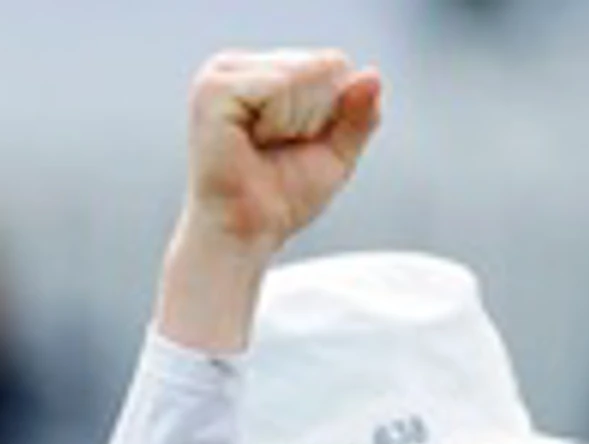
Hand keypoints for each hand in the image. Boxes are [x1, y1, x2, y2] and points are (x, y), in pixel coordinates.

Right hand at [182, 49, 384, 254]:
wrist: (245, 233)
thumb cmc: (281, 197)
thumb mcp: (335, 153)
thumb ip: (358, 115)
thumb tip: (373, 75)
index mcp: (260, 72)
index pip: (330, 65)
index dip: (329, 114)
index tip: (294, 145)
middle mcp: (236, 65)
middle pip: (318, 67)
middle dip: (313, 119)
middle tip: (275, 150)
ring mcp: (220, 73)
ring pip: (300, 74)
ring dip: (295, 123)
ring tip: (262, 146)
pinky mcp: (214, 89)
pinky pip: (278, 86)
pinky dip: (278, 122)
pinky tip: (252, 142)